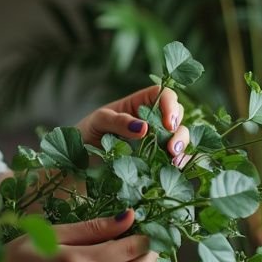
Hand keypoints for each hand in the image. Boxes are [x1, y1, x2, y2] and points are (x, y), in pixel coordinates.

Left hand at [76, 85, 190, 168]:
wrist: (80, 161)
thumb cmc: (88, 133)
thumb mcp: (98, 122)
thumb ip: (118, 121)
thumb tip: (144, 128)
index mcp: (138, 103)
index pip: (163, 95)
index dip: (170, 105)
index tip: (167, 123)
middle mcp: (151, 119)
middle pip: (176, 115)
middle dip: (178, 128)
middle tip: (171, 146)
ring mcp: (155, 139)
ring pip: (179, 135)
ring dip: (182, 145)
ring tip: (173, 157)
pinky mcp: (156, 157)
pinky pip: (175, 156)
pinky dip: (180, 160)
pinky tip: (176, 166)